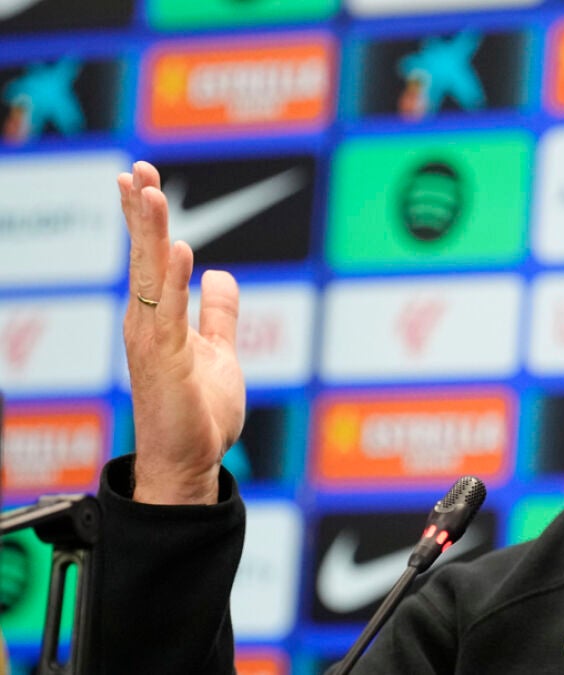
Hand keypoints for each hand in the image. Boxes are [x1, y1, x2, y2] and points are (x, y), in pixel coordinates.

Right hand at [118, 161, 244, 504]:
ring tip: (150, 192)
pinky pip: (170, 313)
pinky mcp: (166, 362)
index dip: (146, 218)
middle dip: (140, 212)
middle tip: (137, 169)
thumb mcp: (218, 350)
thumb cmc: (198, 412)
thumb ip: (218, 314)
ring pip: (150, 276)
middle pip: (142, 256)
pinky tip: (179, 249)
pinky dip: (173, 280)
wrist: (190, 461)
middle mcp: (148, 323)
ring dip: (152, 233)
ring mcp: (153, 341)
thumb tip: (221, 275)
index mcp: (158, 318)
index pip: (149, 256)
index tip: (142, 178)